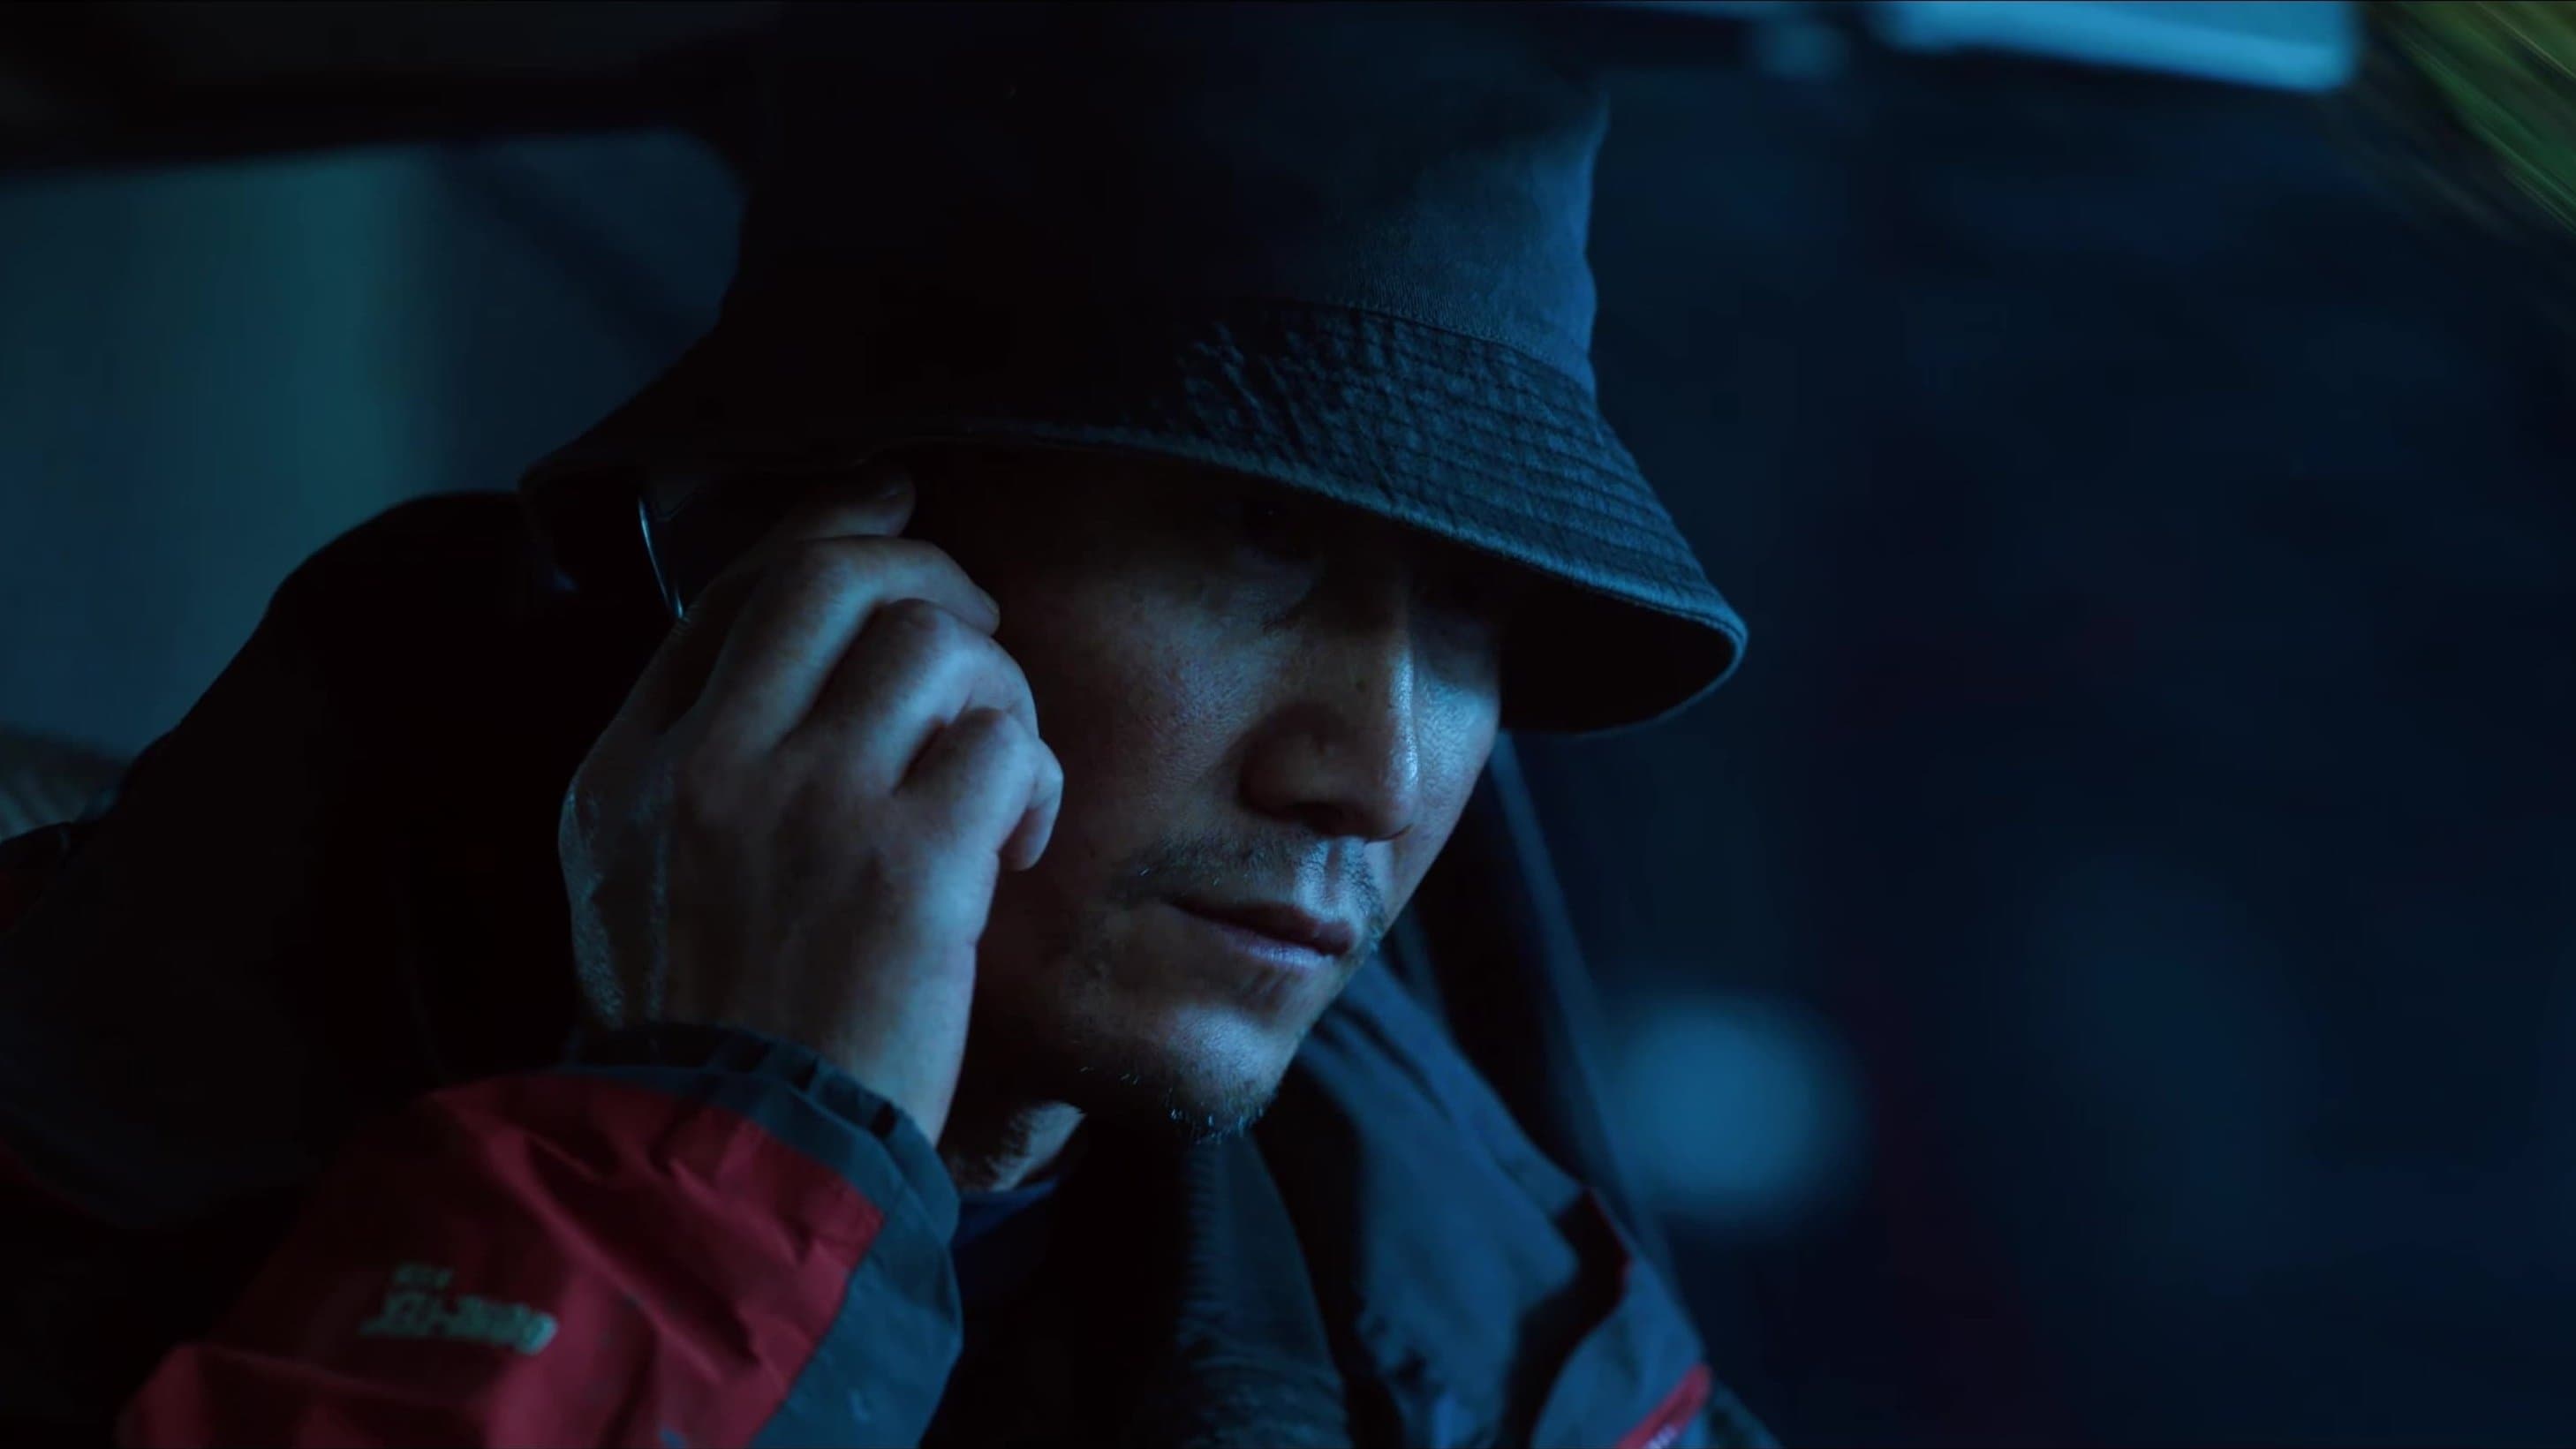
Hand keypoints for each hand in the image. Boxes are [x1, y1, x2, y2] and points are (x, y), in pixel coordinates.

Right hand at [558, 465, 1064, 1142]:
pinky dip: (1035, 783)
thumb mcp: (631, 884)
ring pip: (940, 639)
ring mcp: (809, 803)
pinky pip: (1007, 743)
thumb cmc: (707, 1030)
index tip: (896, 501)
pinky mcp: (910, 863)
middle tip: (975, 642)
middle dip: (932, 575)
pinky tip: (1018, 845)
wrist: (735, 1157)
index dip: (836, 523)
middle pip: (840, 571)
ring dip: (998, 691)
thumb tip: (787, 651)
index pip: (740, 584)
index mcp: (630, 762)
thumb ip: (690, 764)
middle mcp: (709, 760)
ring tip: (998, 777)